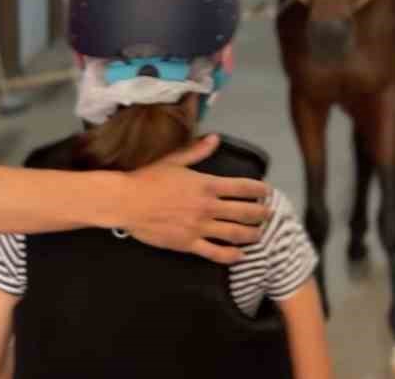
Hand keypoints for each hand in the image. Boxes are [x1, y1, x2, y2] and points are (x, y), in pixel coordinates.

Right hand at [121, 135, 271, 263]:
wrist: (126, 201)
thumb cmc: (148, 178)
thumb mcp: (174, 160)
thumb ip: (197, 151)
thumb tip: (215, 138)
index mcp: (206, 184)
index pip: (243, 187)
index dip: (259, 190)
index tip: (267, 192)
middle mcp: (207, 206)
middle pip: (245, 212)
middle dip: (261, 214)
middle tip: (268, 214)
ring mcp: (199, 227)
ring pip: (235, 234)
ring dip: (252, 234)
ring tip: (259, 234)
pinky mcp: (188, 244)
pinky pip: (216, 253)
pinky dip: (231, 255)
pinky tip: (239, 255)